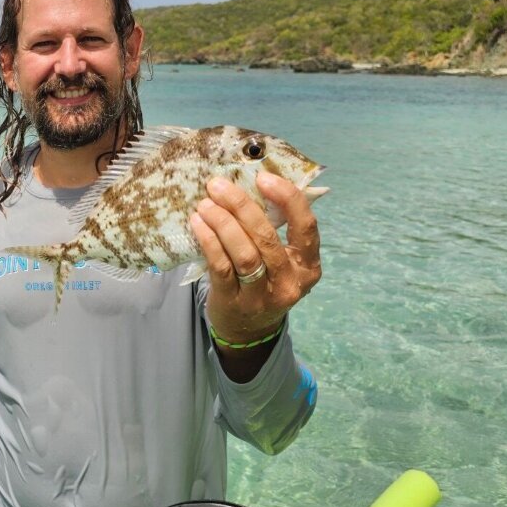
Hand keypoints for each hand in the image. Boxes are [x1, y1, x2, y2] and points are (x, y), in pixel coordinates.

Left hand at [190, 172, 321, 344]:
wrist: (248, 329)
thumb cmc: (265, 281)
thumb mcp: (282, 261)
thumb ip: (275, 229)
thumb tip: (249, 183)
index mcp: (308, 265)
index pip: (306, 227)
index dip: (287, 199)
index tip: (263, 178)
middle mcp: (290, 282)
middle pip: (267, 238)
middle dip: (241, 206)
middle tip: (218, 186)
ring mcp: (262, 295)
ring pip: (244, 254)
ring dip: (222, 223)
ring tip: (205, 204)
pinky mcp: (234, 302)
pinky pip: (221, 267)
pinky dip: (209, 242)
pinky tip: (198, 225)